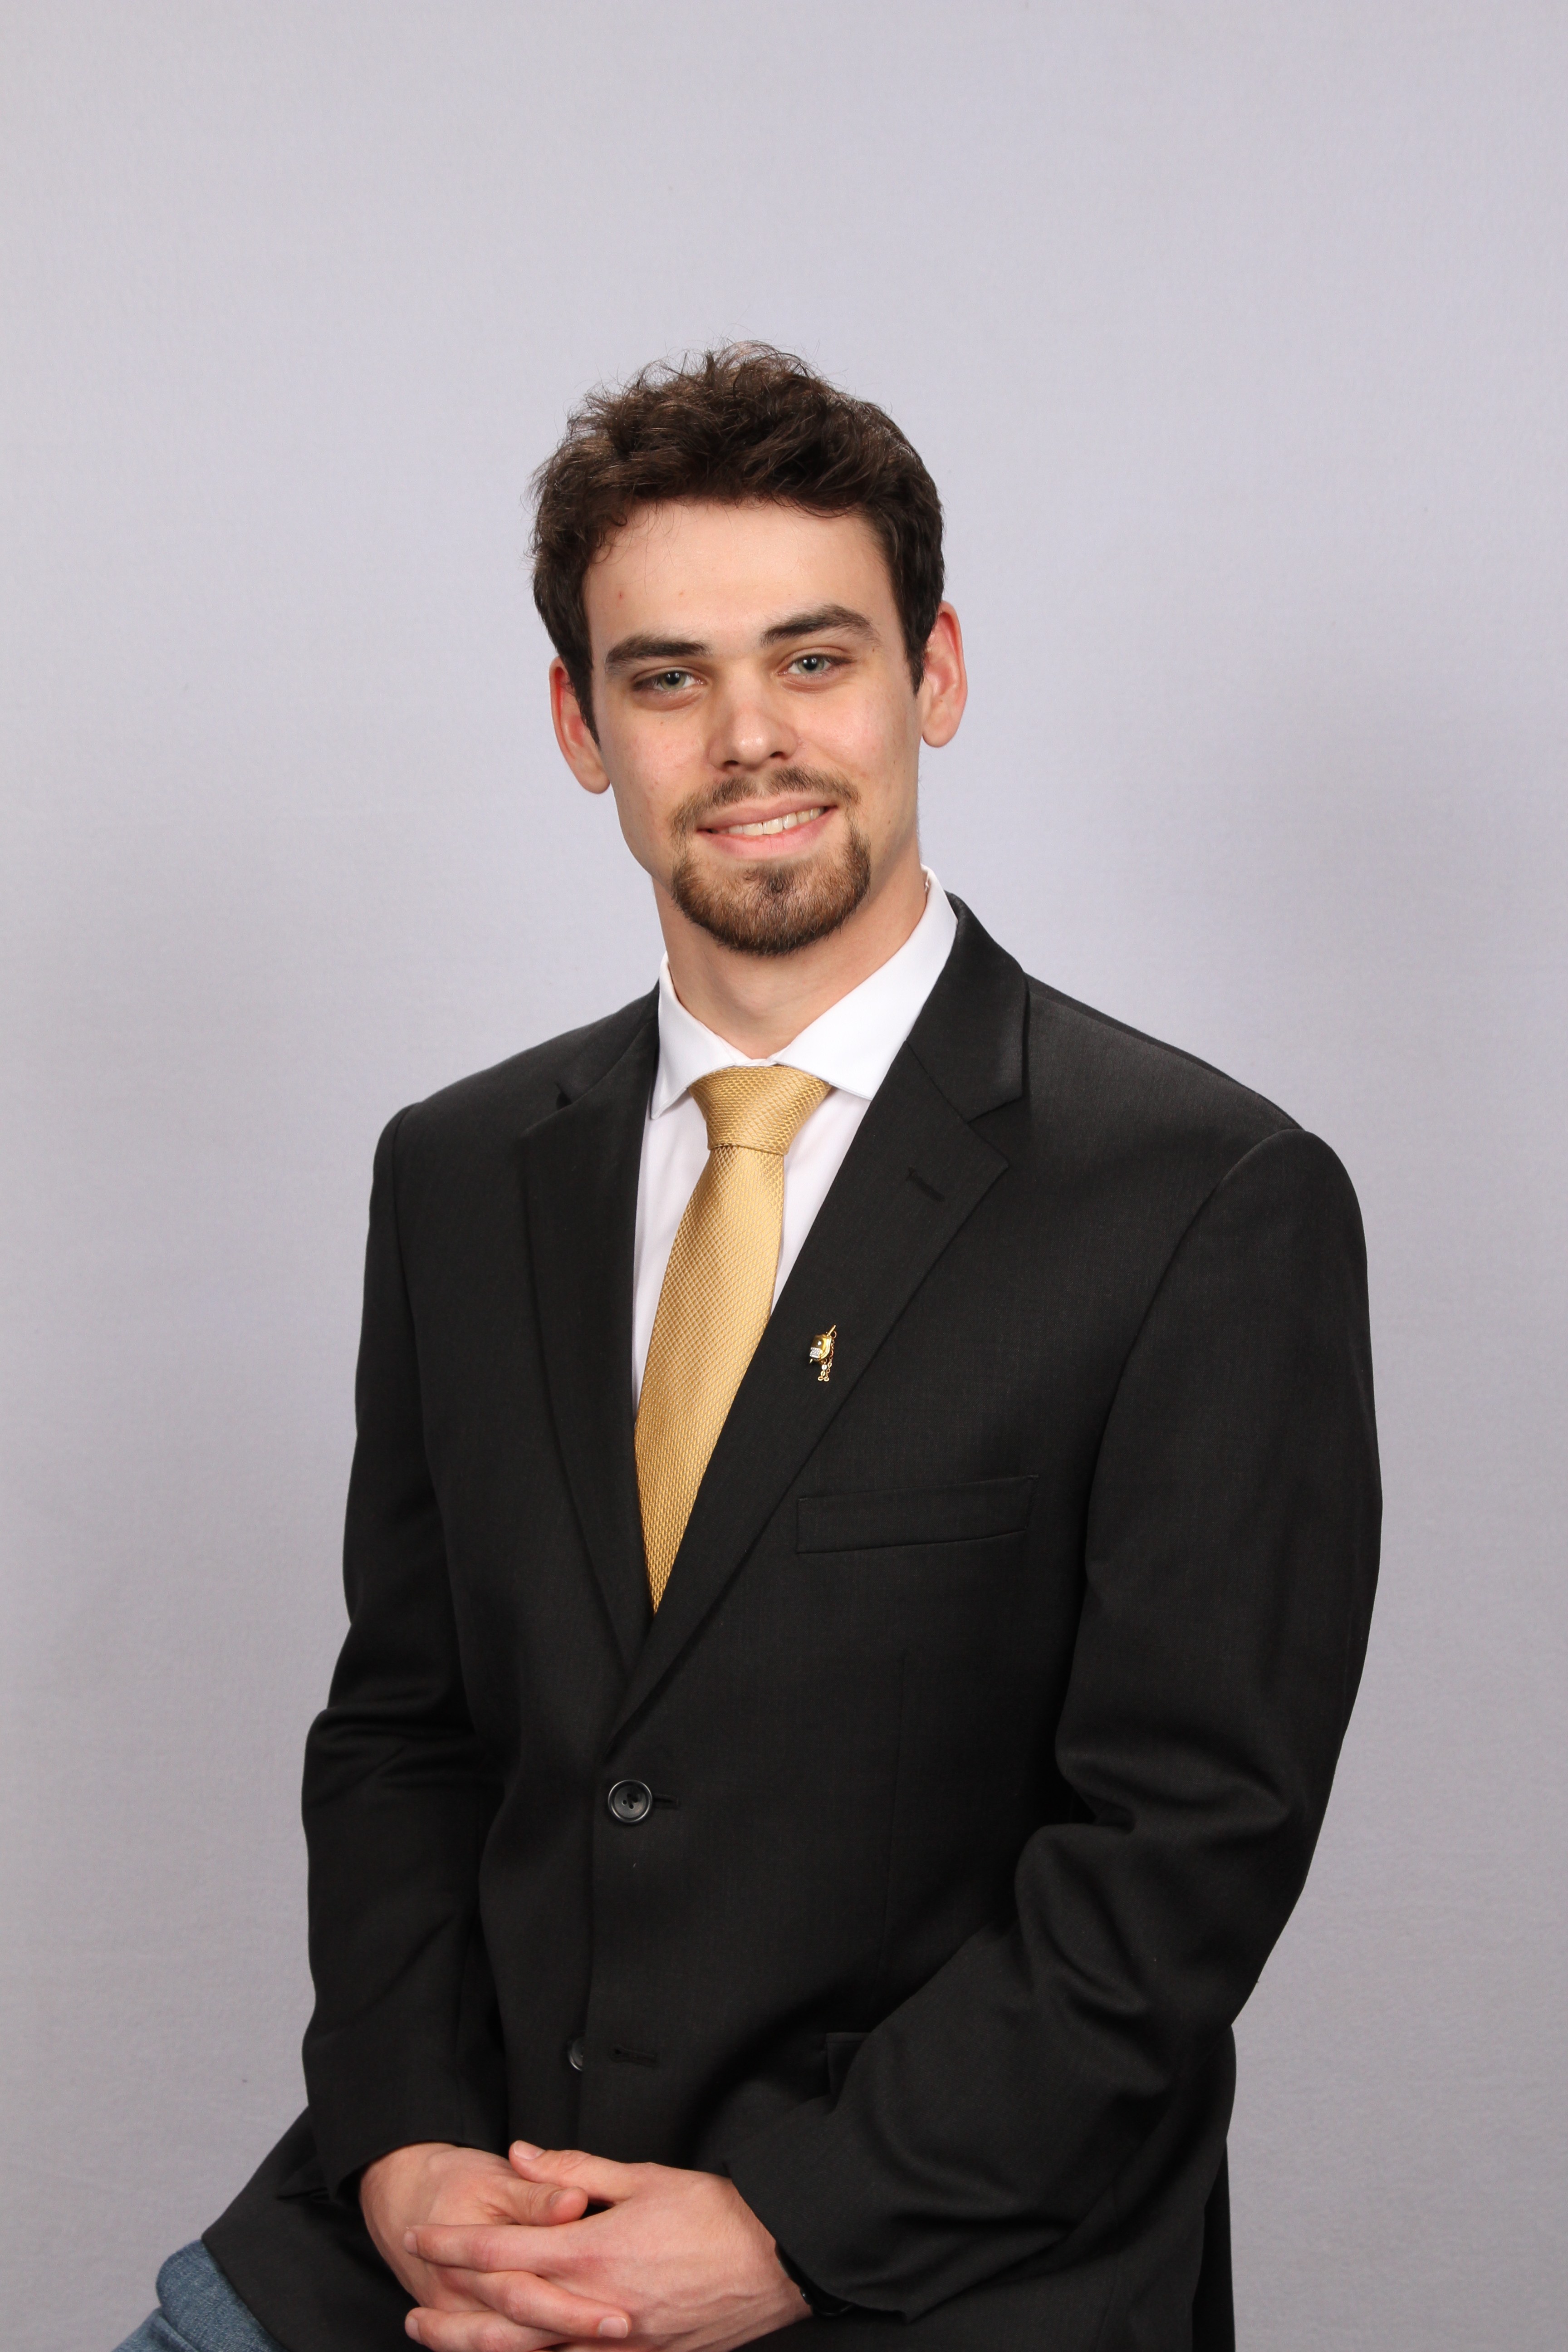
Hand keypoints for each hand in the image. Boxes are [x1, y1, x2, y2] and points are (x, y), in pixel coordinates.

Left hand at [403, 2142, 809, 2350]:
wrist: (774, 2260)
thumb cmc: (714, 2215)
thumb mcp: (642, 2176)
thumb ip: (574, 2171)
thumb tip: (521, 2157)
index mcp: (590, 2251)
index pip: (502, 2249)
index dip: (455, 2244)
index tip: (421, 2238)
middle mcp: (595, 2305)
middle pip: (504, 2318)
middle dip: (452, 2315)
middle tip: (413, 2313)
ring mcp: (617, 2341)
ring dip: (483, 2348)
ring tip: (447, 2341)